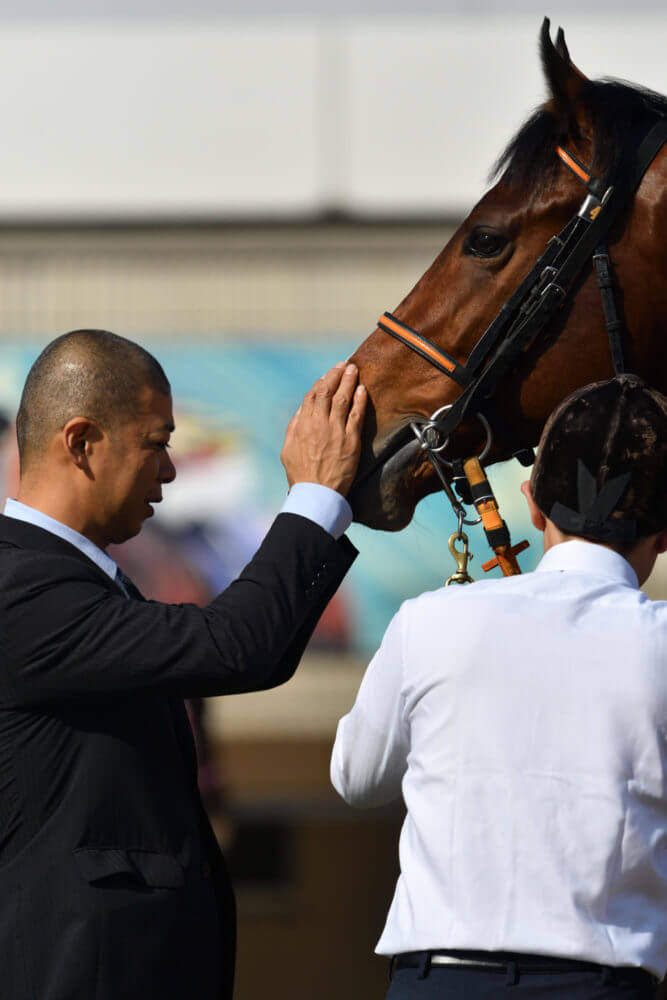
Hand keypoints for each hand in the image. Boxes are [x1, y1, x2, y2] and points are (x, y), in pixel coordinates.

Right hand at [281, 363, 366, 496]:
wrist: (316, 493)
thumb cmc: (301, 474)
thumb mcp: (288, 449)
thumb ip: (294, 427)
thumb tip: (301, 411)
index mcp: (302, 425)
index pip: (312, 396)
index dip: (320, 382)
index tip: (328, 376)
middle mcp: (318, 424)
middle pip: (327, 391)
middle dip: (336, 375)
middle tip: (344, 365)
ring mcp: (336, 431)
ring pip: (343, 398)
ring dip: (349, 381)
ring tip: (354, 369)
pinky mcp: (351, 441)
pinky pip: (356, 415)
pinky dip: (359, 400)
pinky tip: (362, 389)